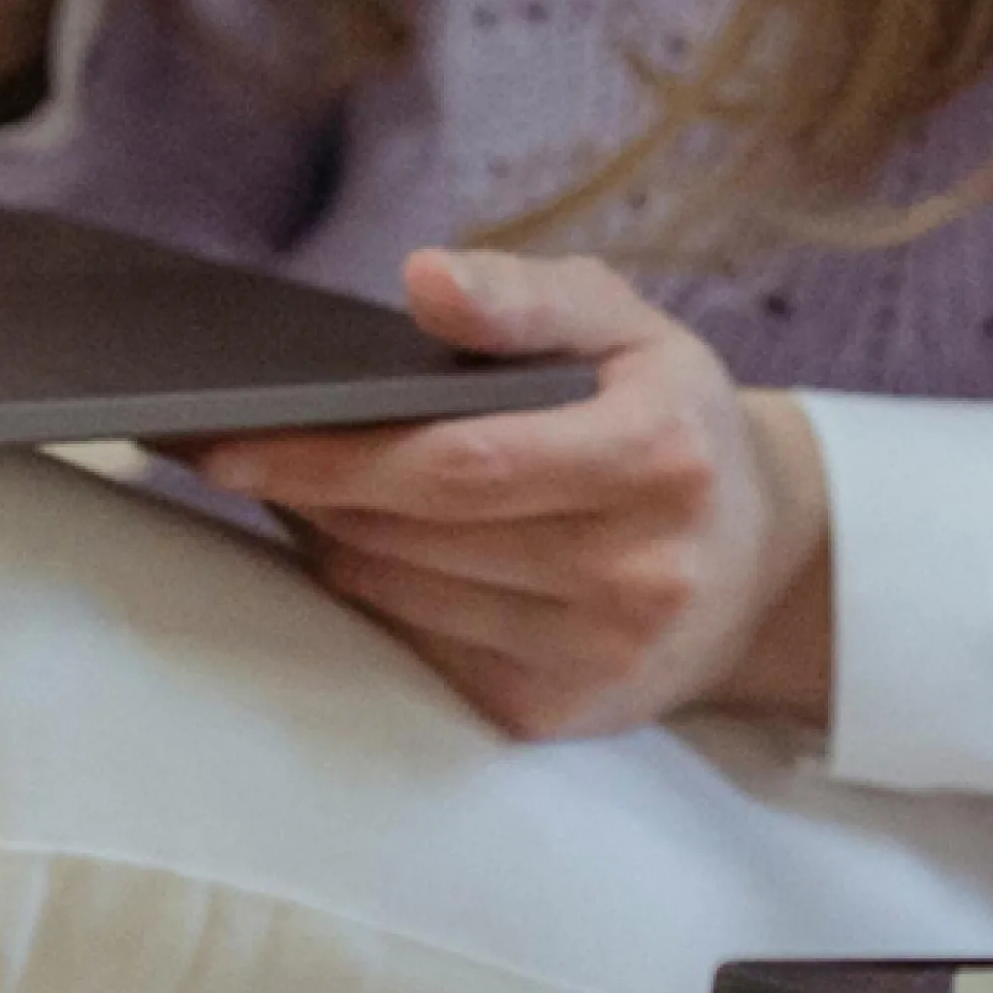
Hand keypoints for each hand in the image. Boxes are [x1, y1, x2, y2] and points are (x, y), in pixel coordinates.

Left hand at [194, 252, 833, 744]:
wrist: (760, 561)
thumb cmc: (673, 419)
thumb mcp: (627, 328)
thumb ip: (527, 298)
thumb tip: (423, 278)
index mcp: (661, 455)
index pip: (462, 461)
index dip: (337, 453)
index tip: (232, 437)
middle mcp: (639, 567)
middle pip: (420, 531)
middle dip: (316, 490)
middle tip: (239, 453)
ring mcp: (598, 653)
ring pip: (405, 594)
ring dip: (337, 540)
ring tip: (309, 489)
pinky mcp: (555, 714)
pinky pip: (421, 649)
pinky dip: (378, 595)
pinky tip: (369, 549)